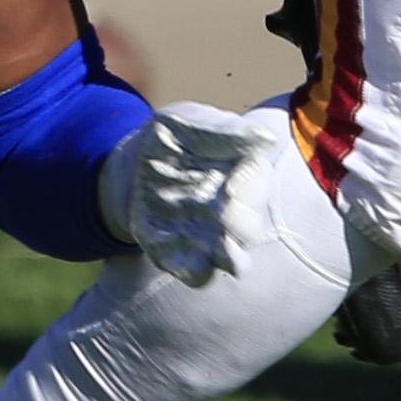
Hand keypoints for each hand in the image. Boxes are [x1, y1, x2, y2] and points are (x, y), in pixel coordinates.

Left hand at [97, 99, 285, 284]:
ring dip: (230, 258)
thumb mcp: (189, 125)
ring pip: (235, 262)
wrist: (135, 167)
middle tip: (222, 210)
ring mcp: (212, 240)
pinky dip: (192, 271)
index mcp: (244, 178)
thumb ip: (224, 132)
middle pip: (250, 231)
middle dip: (240, 225)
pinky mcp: (185, 259)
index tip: (231, 183)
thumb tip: (266, 137)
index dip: (248, 189)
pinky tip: (171, 252)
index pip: (257, 187)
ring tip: (222, 247)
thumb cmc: (175, 140)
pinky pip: (198, 276)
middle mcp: (234, 215)